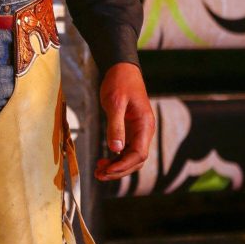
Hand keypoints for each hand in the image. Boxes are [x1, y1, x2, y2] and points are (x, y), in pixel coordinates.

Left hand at [95, 62, 154, 181]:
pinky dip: (115, 157)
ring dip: (116, 166)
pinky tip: (103, 161)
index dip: (123, 165)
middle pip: (135, 160)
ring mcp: (137, 131)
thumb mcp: (115, 102)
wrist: (121, 68)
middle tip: (99, 175)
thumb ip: (116, 126)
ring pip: (130, 157)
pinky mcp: (129, 129)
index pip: (139, 154)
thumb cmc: (120, 82)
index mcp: (145, 125)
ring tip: (99, 171)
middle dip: (119, 170)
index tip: (108, 171)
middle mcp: (144, 131)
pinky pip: (125, 149)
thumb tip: (115, 149)